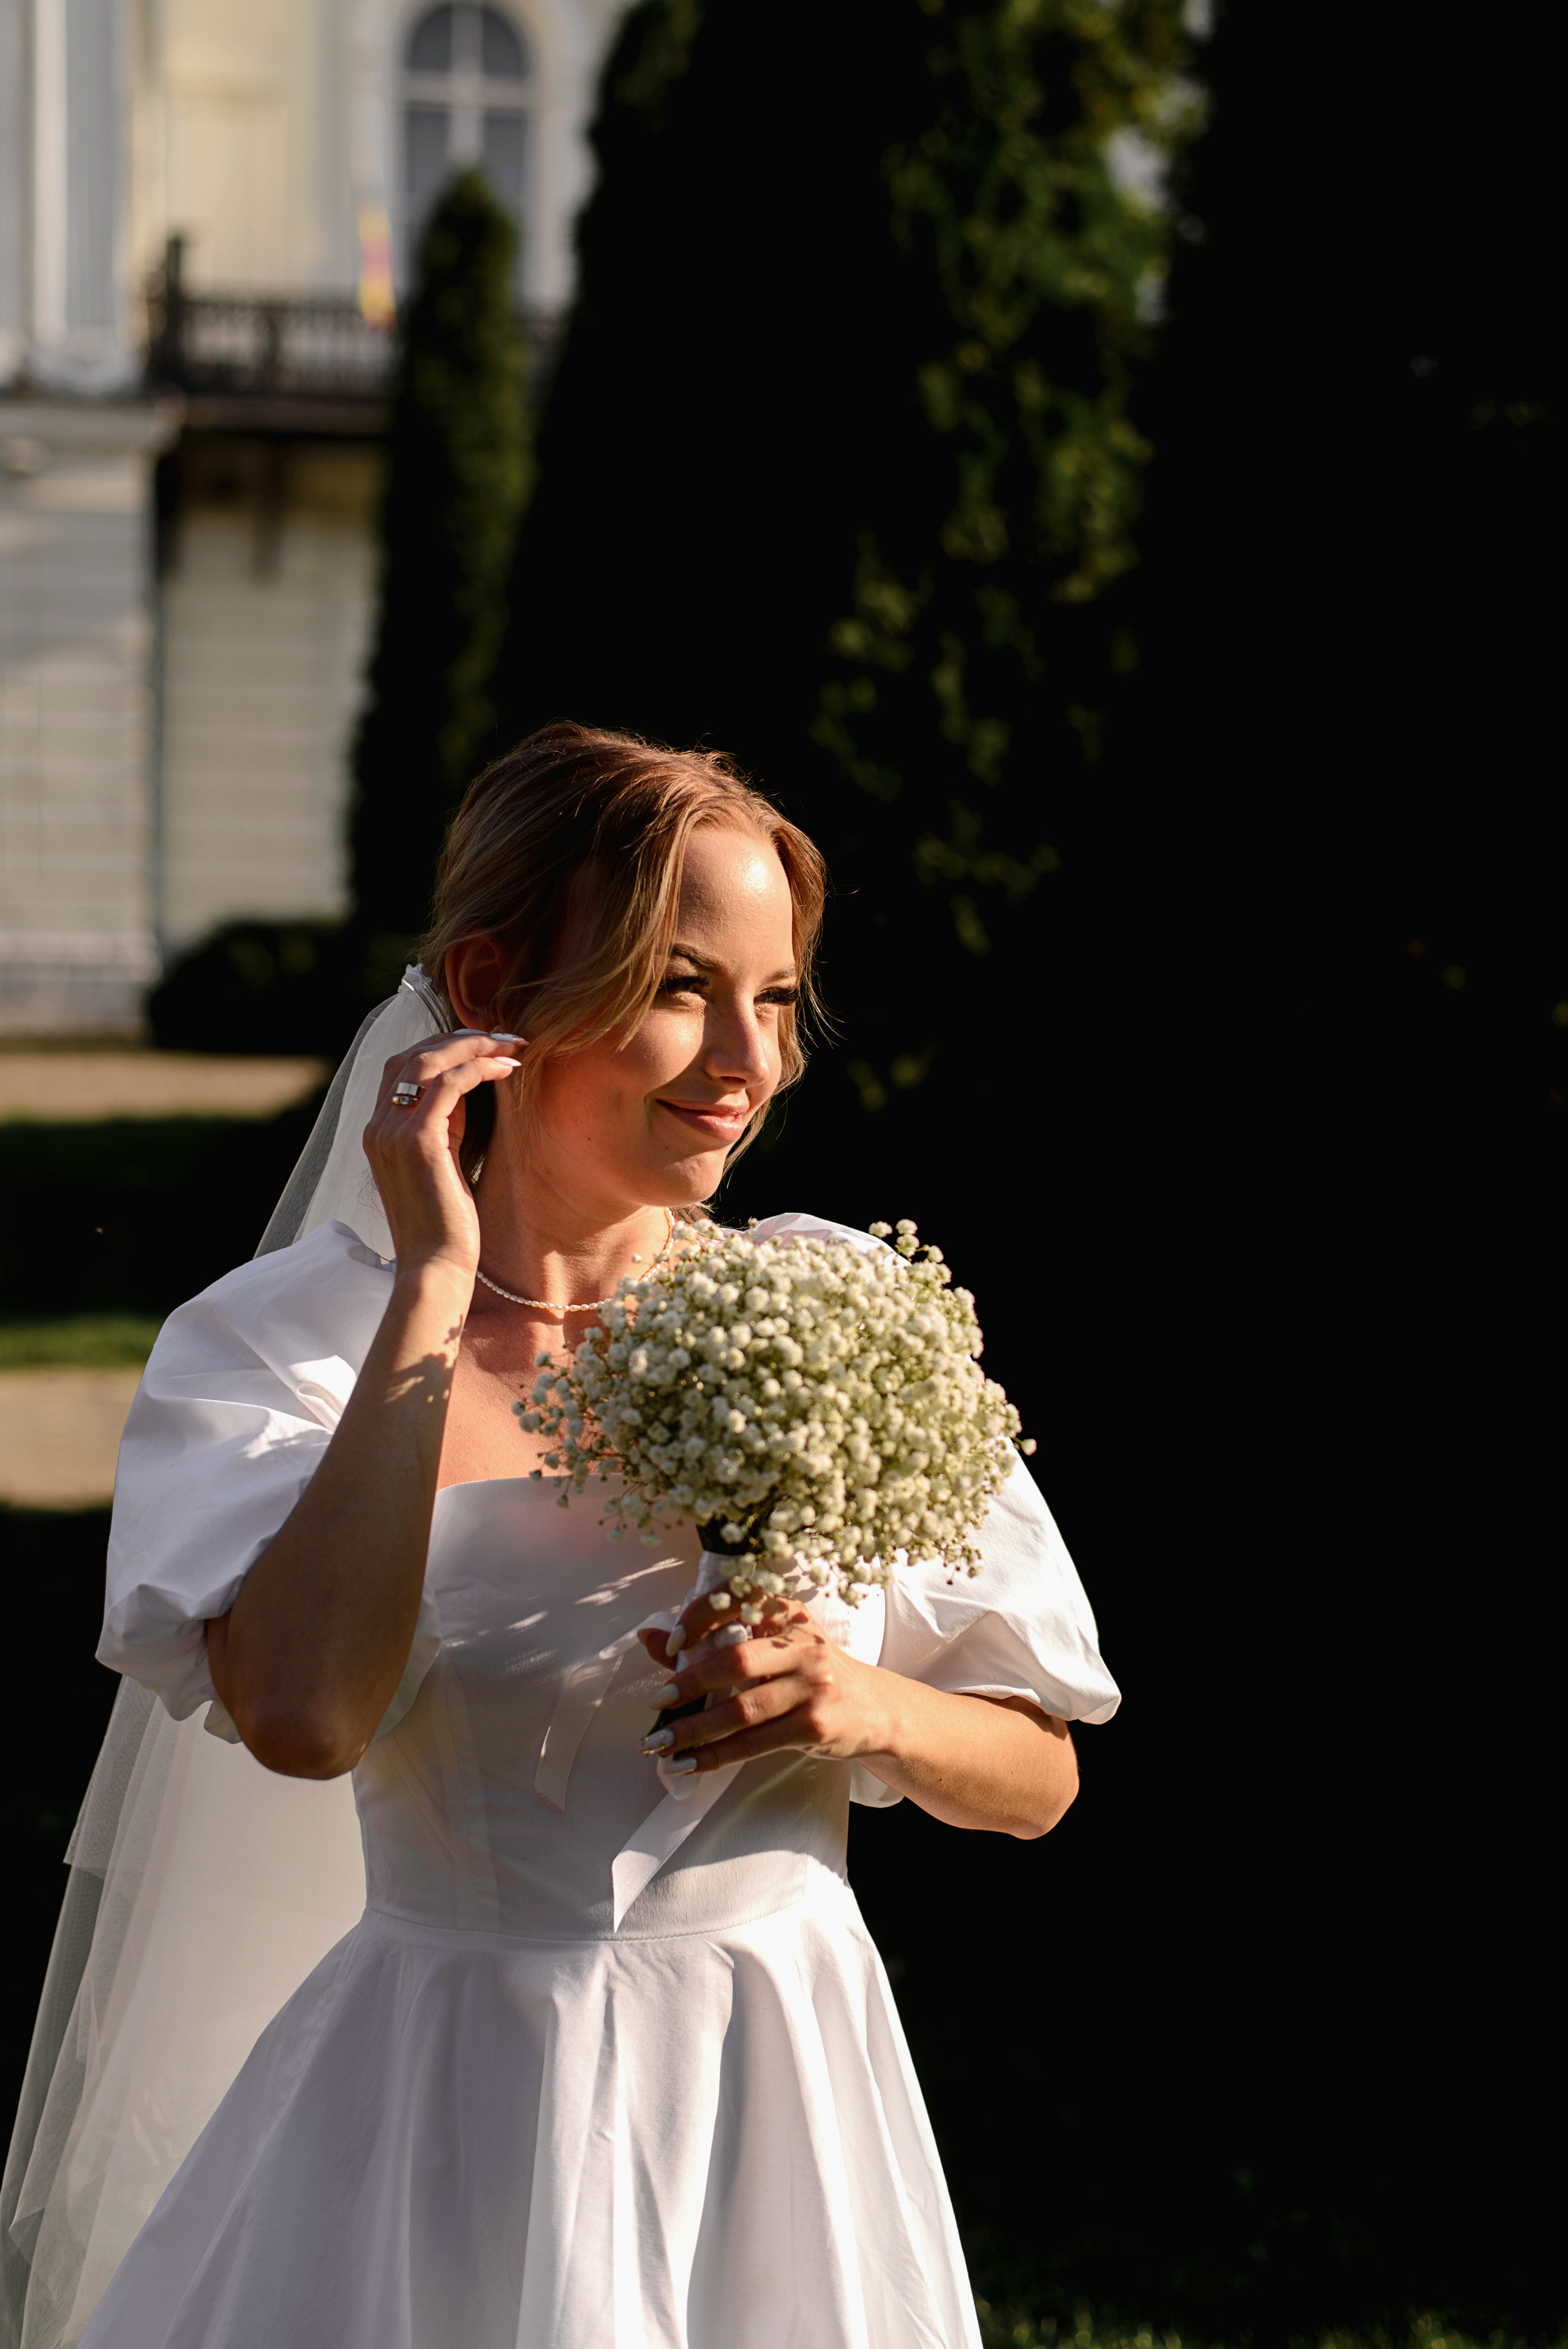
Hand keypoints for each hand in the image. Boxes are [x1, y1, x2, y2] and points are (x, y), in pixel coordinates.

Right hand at [362, 1029, 521, 1281]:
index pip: (402, 1067)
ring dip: (474, 1045)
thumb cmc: (445, 1227)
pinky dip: (480, 1067)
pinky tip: (509, 1068)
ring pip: (429, 1061)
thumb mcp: (442, 1166)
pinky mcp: (418, 1142)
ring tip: (511, 1044)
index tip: (484, 1044)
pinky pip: (449, 1084)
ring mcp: (392, 1132)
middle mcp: (378, 1127)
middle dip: (459, 1038)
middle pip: (411, 1054)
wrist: (435, 1269)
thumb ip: (444, 1127)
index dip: (443, 1047)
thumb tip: (469, 1090)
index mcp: (378, 1132)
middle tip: (503, 1036)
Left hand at [636, 1593, 892, 1775]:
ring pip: (742, 1709)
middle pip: (737, 1660)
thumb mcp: (772, 1646)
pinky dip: (716, 1755)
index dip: (699, 1618)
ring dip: (694, 1729)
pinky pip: (754, 1743)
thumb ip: (711, 1640)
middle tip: (657, 1701)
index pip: (738, 1600)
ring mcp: (813, 1686)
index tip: (671, 1644)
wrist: (874, 1709)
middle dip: (690, 1682)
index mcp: (788, 1614)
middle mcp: (803, 1646)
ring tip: (660, 1742)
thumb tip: (648, 1636)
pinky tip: (689, 1762)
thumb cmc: (810, 1674)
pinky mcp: (814, 1725)